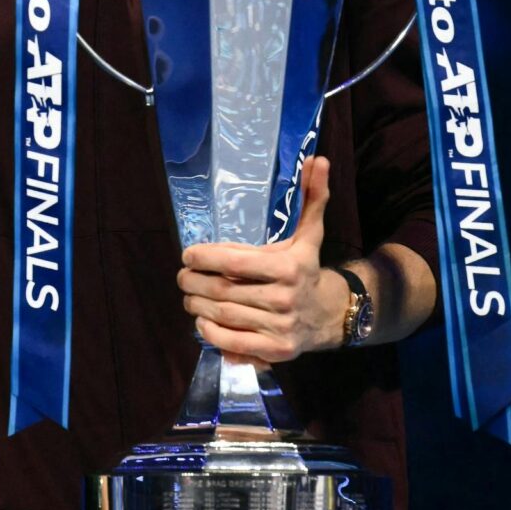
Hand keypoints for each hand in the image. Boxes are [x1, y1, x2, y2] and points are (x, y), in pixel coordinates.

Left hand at [177, 156, 347, 362]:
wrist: (328, 315)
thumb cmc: (305, 270)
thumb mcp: (308, 235)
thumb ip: (312, 197)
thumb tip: (319, 159)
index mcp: (290, 267)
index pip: (235, 262)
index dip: (205, 258)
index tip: (188, 255)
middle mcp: (285, 299)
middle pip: (223, 290)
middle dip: (193, 282)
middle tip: (182, 276)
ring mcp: (280, 327)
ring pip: (222, 315)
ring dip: (196, 304)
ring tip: (189, 294)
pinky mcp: (274, 350)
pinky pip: (230, 341)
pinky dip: (209, 332)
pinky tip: (201, 320)